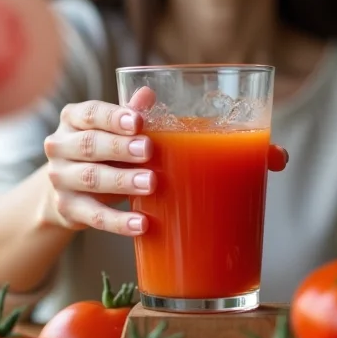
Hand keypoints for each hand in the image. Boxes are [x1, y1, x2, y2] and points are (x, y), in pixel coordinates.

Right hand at [43, 87, 289, 236]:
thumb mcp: (142, 136)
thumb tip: (274, 153)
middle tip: (151, 152)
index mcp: (81, 116)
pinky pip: (93, 218)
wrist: (71, 192)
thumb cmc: (121, 154)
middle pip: (89, 144)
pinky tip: (143, 227)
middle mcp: (64, 143)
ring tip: (152, 186)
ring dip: (122, 182)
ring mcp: (62, 179)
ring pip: (89, 178)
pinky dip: (118, 222)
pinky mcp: (70, 211)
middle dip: (120, 147)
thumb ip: (191, 131)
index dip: (114, 114)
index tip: (141, 120)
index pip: (92, 111)